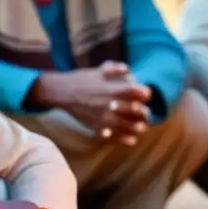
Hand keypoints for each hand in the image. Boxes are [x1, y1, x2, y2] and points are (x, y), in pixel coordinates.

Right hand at [32, 61, 151, 144]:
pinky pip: (113, 136)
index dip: (144, 93)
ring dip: (137, 127)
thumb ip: (116, 69)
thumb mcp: (100, 69)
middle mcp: (111, 103)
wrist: (62, 92)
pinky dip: (124, 139)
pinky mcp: (96, 126)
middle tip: (145, 113)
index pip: (137, 91)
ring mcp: (104, 117)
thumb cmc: (82, 79)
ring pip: (127, 125)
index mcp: (113, 88)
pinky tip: (131, 140)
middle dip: (143, 112)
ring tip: (141, 127)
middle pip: (136, 110)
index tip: (145, 95)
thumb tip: (130, 73)